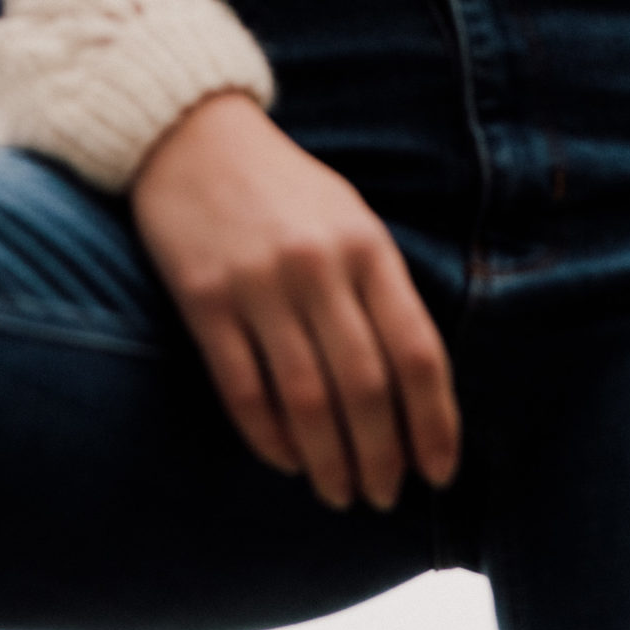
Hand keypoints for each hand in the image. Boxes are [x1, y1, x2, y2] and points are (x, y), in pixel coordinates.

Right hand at [130, 89, 460, 510]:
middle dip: (381, 457)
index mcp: (366, 246)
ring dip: (328, 461)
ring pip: (306, 400)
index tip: (439, 472)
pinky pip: (243, 389)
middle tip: (384, 496)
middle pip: (364, 388)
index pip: (417, 353)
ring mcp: (258, 284)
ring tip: (338, 493)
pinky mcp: (204, 299)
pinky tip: (286, 460)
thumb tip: (413, 389)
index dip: (435, 423)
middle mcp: (318, 267)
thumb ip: (380, 289)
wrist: (190, 133)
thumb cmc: (283, 186)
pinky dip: (269, 437)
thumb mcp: (349, 217)